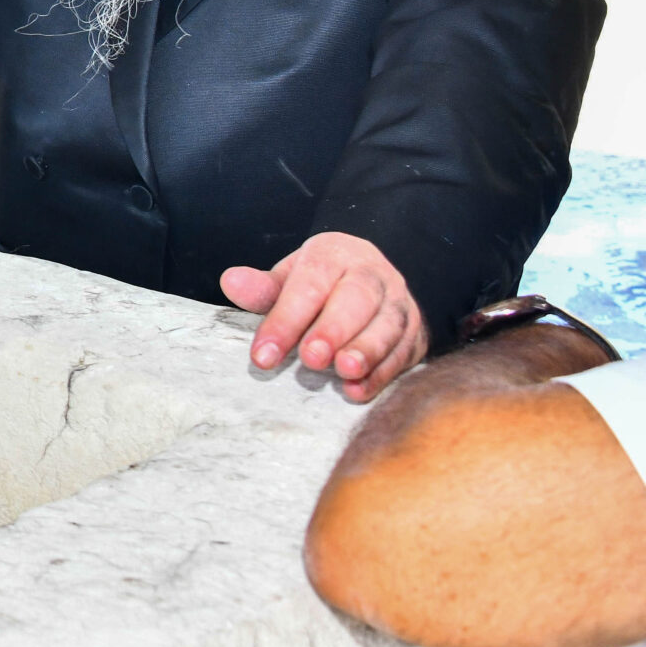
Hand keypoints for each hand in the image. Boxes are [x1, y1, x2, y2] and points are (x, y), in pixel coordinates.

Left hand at [221, 231, 429, 401]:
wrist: (371, 277)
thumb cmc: (320, 284)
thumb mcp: (290, 278)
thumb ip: (263, 288)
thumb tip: (230, 282)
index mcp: (334, 255)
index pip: (308, 285)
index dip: (285, 319)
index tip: (263, 355)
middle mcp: (371, 275)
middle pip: (356, 299)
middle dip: (333, 330)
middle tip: (311, 358)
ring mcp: (398, 303)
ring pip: (388, 324)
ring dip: (366, 351)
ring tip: (344, 372)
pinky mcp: (415, 332)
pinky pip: (403, 352)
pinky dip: (383, 373)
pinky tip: (358, 390)